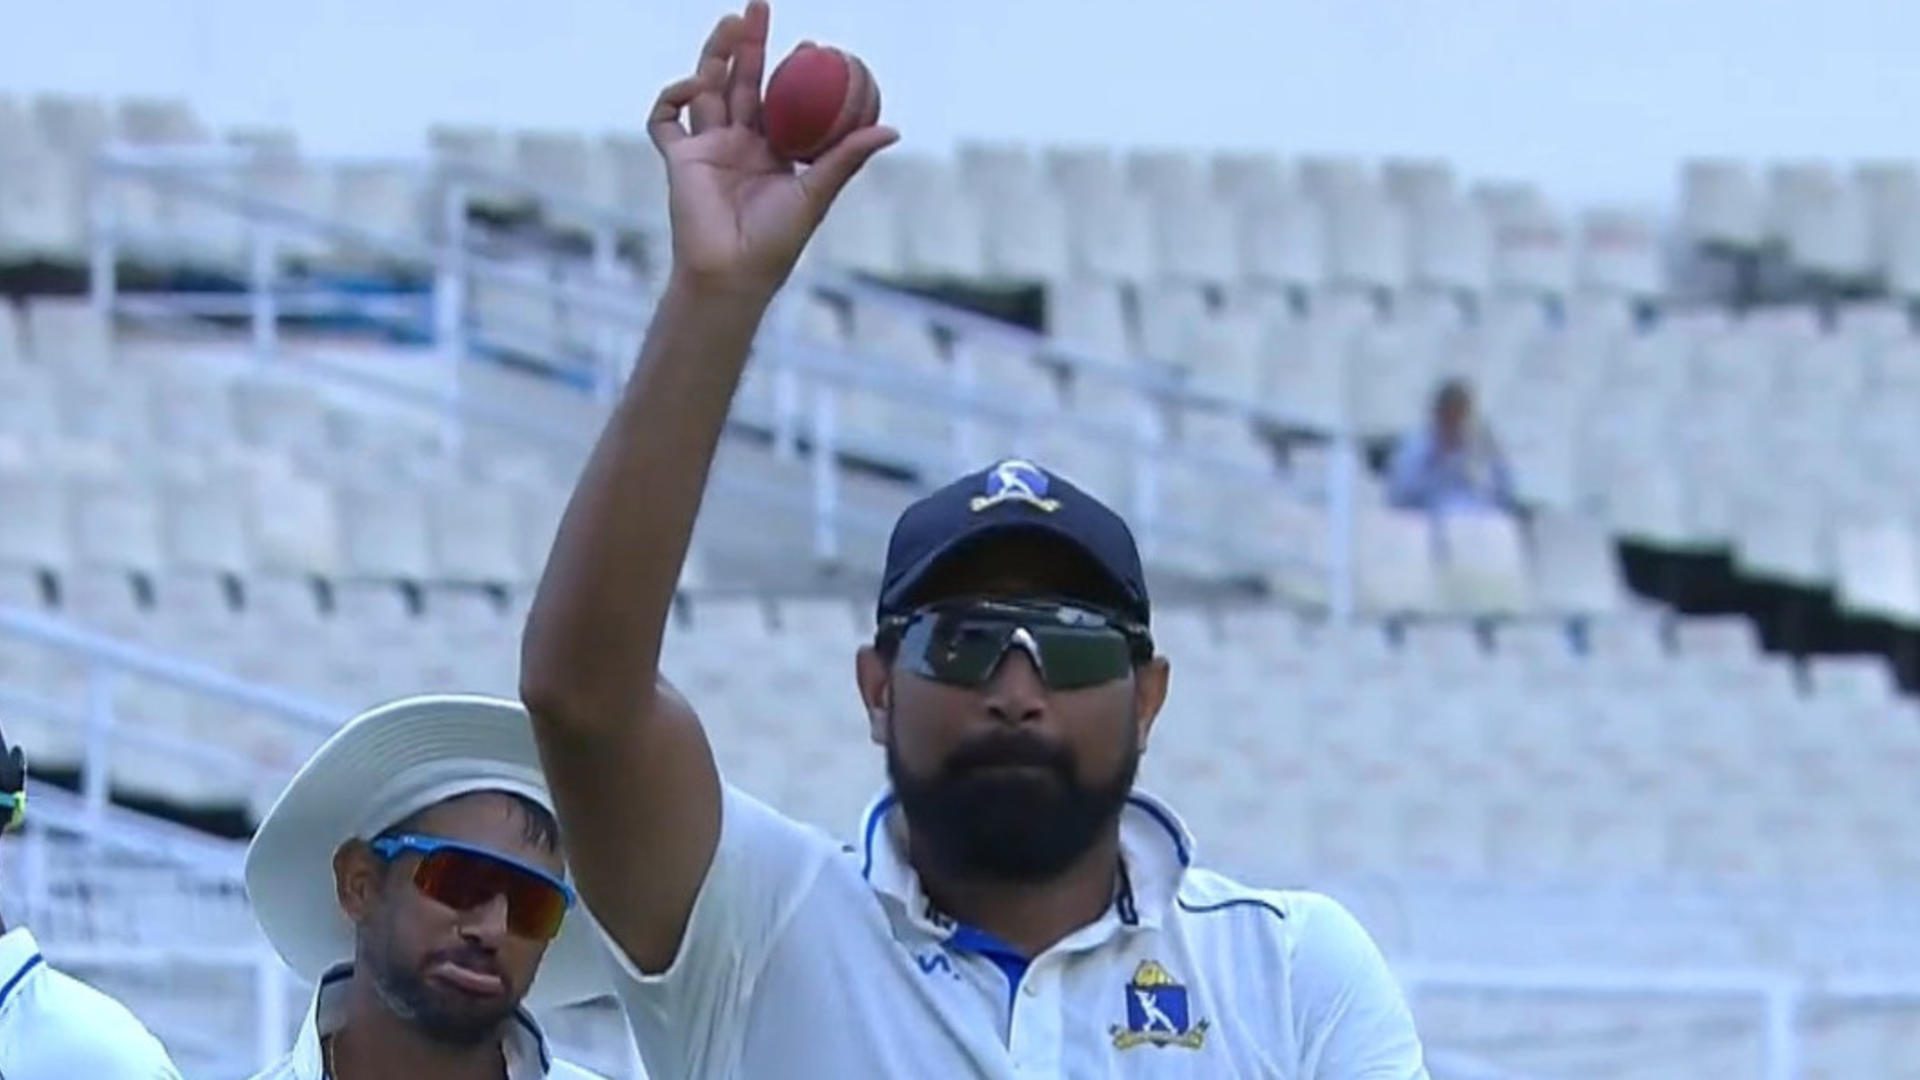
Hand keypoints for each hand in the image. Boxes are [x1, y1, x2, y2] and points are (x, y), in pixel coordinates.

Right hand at [650, 1, 897, 298]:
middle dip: (748, 43)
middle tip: (758, 7)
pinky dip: (672, 96)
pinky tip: (694, 86)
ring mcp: (707, 148)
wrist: (731, 274)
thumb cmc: (777, 242)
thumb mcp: (817, 193)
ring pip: (706, 89)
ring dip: (714, 54)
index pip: (781, 99)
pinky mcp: (678, 159)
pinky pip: (665, 120)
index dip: (793, 69)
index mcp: (773, 151)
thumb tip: (893, 129)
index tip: (812, 44)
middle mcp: (739, 144)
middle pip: (741, 82)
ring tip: (731, 22)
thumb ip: (847, 157)